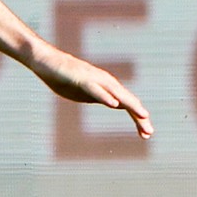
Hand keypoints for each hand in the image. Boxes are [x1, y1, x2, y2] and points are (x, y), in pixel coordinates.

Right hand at [28, 48, 154, 138]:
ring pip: (117, 94)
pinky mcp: (82, 79)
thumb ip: (101, 97)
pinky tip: (114, 104)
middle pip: (127, 101)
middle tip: (149, 133)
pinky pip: (96, 90)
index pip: (127, 105)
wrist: (46, 61)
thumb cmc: (64, 77)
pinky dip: (106, 96)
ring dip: (131, 105)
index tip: (145, 135)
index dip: (137, 120)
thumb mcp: (86, 93)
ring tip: (143, 116)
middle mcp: (105, 82)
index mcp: (107, 88)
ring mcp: (94, 80)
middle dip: (140, 117)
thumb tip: (115, 103)